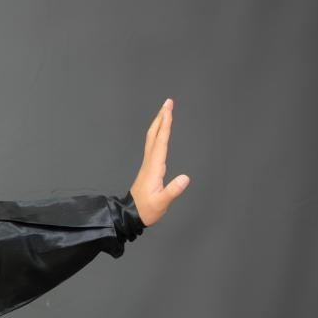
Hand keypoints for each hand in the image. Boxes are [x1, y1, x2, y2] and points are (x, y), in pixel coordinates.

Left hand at [129, 98, 190, 226]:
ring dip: (159, 123)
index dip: (165, 125)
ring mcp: (148, 164)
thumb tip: (185, 178)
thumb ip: (173, 191)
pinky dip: (158, 134)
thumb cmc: (146, 210)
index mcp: (154, 167)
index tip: (169, 110)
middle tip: (168, 102)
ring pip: (152, 139)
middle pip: (154, 135)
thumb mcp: (161, 203)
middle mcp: (150, 162)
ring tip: (166, 111)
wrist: (131, 215)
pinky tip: (161, 132)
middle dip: (161, 117)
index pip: (160, 141)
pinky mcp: (149, 168)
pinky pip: (153, 145)